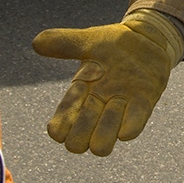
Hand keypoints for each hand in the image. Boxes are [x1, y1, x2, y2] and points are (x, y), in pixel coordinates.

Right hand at [32, 11, 182, 154]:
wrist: (147, 37)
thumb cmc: (113, 43)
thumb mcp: (87, 40)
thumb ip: (63, 43)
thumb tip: (36, 42)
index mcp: (79, 94)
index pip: (60, 127)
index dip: (62, 122)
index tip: (76, 93)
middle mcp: (97, 108)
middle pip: (77, 143)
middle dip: (82, 129)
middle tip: (94, 102)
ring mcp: (120, 110)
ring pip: (102, 145)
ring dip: (106, 126)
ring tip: (116, 100)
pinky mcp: (143, 107)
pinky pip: (132, 129)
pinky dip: (128, 125)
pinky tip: (128, 103)